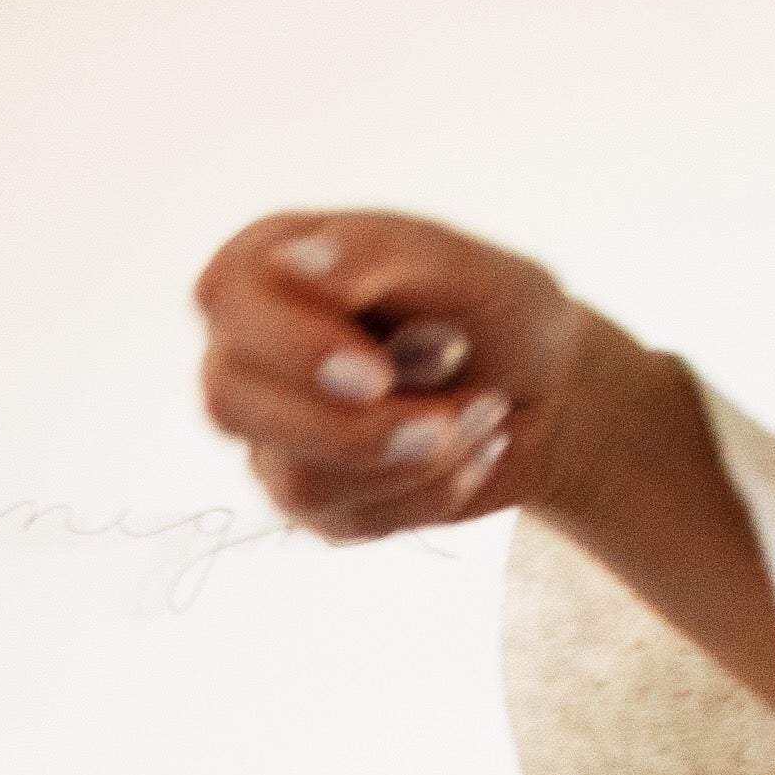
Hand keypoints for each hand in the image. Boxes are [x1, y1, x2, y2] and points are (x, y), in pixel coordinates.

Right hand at [191, 210, 595, 541]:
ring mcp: (270, 430)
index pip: (226, 301)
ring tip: (481, 418)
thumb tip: (291, 263)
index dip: (292, 348)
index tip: (377, 375)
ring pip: (293, 478)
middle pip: (231, 402)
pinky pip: (341, 521)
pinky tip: (466, 456)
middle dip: (348, 428)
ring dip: (409, 463)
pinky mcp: (304, 498)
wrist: (548, 397)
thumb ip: (375, 253)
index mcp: (269, 264)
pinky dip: (424, 495)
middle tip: (441, 422)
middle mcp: (250, 349)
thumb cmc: (500, 315)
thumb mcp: (462, 266)